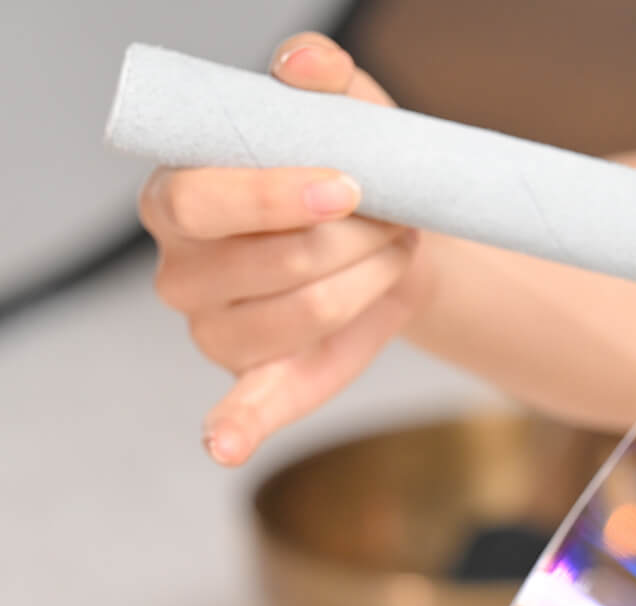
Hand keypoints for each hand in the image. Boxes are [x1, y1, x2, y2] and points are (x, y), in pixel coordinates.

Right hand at [141, 34, 431, 464]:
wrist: (395, 233)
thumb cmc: (353, 166)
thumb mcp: (345, 108)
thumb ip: (322, 76)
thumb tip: (305, 65)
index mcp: (178, 196)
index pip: (202, 200)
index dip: (274, 197)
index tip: (347, 187)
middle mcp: (182, 269)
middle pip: (268, 266)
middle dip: (349, 244)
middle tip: (391, 220)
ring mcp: (216, 330)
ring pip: (298, 317)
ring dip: (364, 285)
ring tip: (390, 254)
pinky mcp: (262, 379)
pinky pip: (243, 410)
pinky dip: (236, 429)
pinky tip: (226, 447)